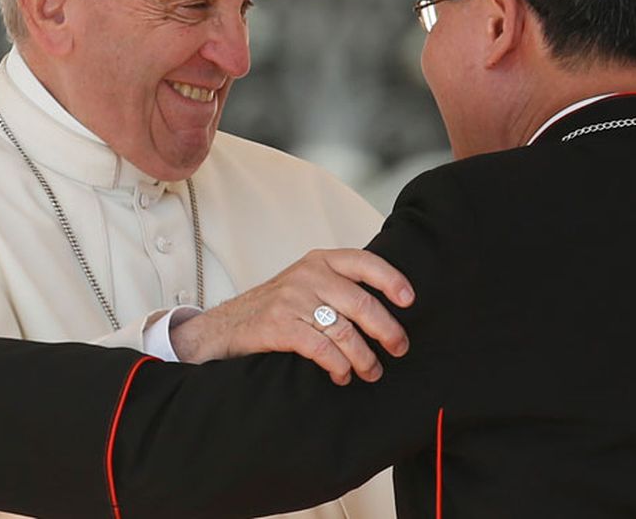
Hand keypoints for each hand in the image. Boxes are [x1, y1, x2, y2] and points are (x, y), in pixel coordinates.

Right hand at [170, 248, 412, 384]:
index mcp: (320, 260)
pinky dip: (339, 366)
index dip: (392, 280)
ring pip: (344, 331)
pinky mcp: (280, 326)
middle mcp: (309, 275)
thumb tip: (388, 305)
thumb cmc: (276, 307)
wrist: (225, 326)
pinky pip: (322, 349)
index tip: (410, 301)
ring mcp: (293, 299)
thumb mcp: (306, 282)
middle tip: (400, 349)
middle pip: (362, 304)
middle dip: (387, 331)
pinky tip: (343, 375)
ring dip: (365, 357)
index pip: (365, 262)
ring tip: (372, 371)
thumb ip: (339, 284)